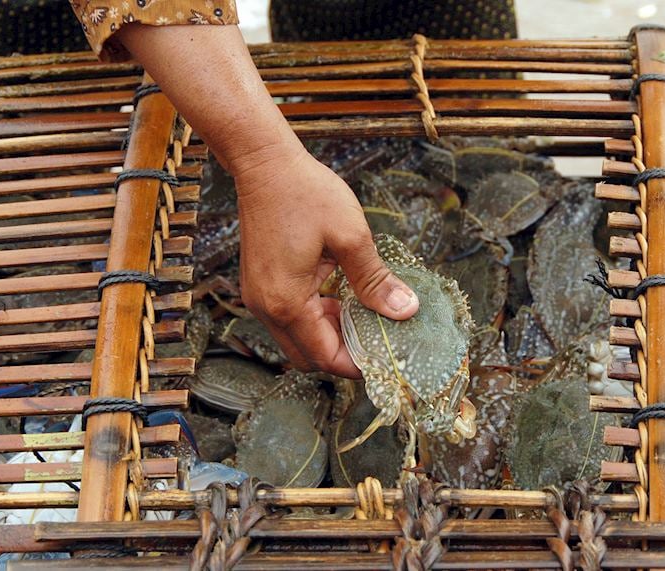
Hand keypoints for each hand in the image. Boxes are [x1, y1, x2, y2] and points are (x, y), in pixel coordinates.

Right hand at [113, 24, 417, 375]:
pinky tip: (342, 297)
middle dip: (343, 353)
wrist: (264, 164)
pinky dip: (317, 317)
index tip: (387, 356)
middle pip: (308, 356)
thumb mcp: (351, 236)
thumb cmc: (305, 194)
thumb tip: (405, 310)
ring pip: (298, 338)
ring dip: (331, 334)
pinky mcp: (261, 284)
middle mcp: (266, 307)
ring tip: (365, 316)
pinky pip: (290, 316)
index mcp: (287, 302)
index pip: (324, 357)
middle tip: (378, 338)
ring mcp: (260, 297)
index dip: (357, 364)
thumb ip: (375, 280)